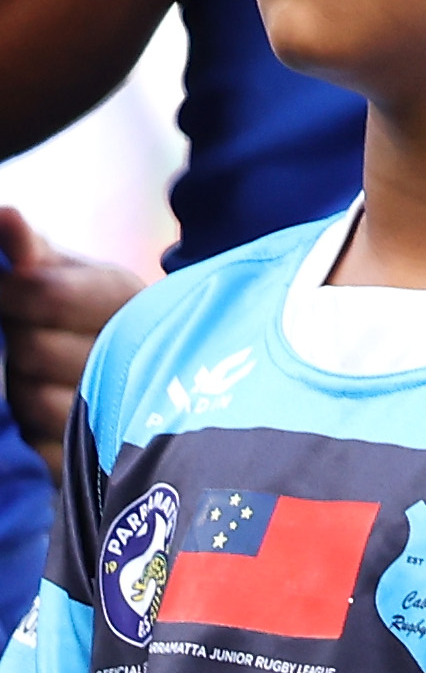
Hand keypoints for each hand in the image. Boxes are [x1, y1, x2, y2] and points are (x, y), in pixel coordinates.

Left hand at [0, 210, 141, 464]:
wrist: (163, 378)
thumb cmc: (101, 318)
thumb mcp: (76, 273)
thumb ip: (34, 249)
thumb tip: (5, 214)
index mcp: (126, 297)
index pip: (45, 293)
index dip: (11, 294)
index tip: (12, 287)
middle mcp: (134, 351)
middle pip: (30, 352)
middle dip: (20, 343)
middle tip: (34, 334)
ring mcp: (122, 408)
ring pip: (30, 402)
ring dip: (26, 391)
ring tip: (51, 376)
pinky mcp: (101, 458)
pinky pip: (41, 446)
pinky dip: (37, 433)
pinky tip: (56, 413)